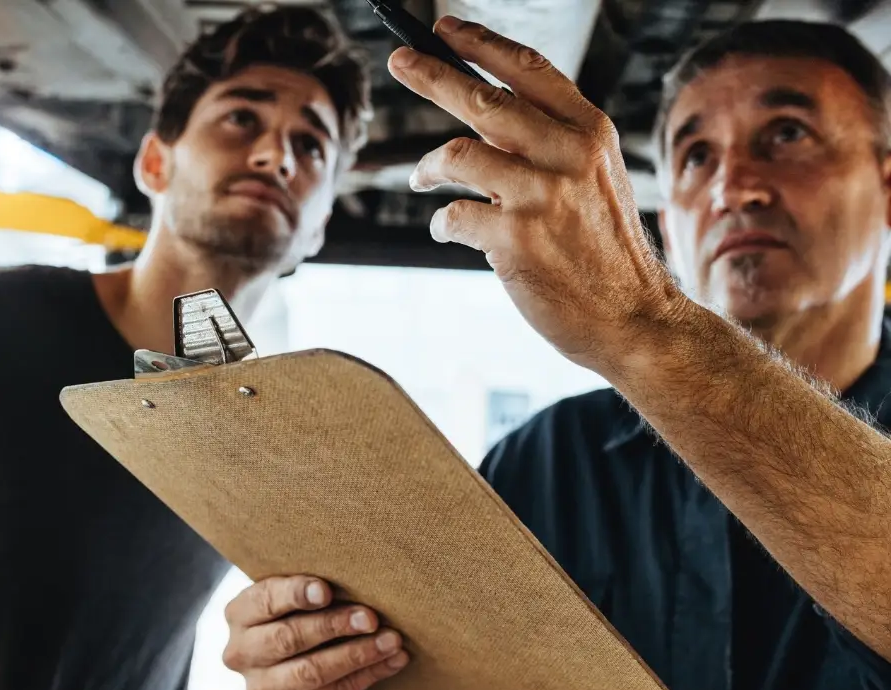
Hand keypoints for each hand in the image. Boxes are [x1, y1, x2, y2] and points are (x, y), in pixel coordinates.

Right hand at [222, 576, 408, 689]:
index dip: (294, 595)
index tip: (326, 590)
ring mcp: (261, 688)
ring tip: (391, 639)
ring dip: (358, 653)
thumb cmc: (306, 618)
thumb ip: (312, 589)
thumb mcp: (299, 600)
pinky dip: (369, 673)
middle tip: (370, 616)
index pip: (264, 601)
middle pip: (287, 639)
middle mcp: (241, 653)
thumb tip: (354, 575)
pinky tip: (393, 659)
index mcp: (239, 614)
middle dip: (333, 625)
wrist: (311, 673)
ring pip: (312, 671)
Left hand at [387, 16, 689, 376]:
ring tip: (422, 180)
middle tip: (399, 60)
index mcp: (590, 132)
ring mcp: (540, 197)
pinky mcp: (514, 240)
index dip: (481, 44)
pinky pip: (451, 216)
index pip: (528, 69)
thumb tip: (480, 118)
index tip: (445, 28)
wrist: (634, 317)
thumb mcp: (595, 180)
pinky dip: (441, 223)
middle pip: (481, 99)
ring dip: (428, 168)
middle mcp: (567, 155)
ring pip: (456, 155)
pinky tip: (448, 230)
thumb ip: (548, 145)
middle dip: (431, 73)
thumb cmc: (604, 251)